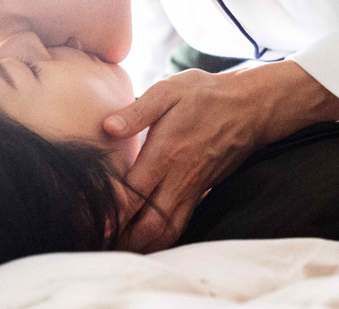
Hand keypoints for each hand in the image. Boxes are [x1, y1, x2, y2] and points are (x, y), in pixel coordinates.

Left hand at [104, 60, 338, 251]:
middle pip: (147, 225)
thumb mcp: (170, 90)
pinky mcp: (201, 192)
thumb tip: (107, 127)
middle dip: (121, 240)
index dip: (109, 213)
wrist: (251, 106)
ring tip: (113, 248)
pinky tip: (141, 241)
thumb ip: (138, 111)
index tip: (87, 222)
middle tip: (94, 243)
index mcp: (166, 153)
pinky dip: (159, 239)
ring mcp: (192, 189)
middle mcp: (179, 178)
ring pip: (165, 232)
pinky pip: (179, 226)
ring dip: (140, 245)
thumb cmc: (206, 95)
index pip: (132, 195)